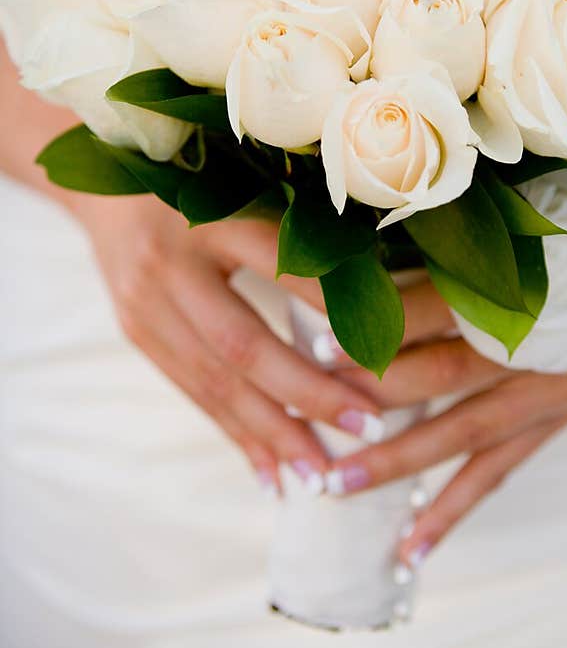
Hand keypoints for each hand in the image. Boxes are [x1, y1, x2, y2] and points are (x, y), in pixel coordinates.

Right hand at [72, 192, 387, 492]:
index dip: (333, 311)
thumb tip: (384, 279)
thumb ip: (305, 224)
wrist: (102, 178)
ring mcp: (145, 303)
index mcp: (210, 212)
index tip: (384, 352)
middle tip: (367, 426)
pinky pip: (193, 393)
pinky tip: (271, 473)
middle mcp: (172, 261)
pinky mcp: (136, 331)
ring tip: (321, 473)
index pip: (282, 267)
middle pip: (244, 344)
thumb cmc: (200, 174)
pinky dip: (236, 435)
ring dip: (273, 434)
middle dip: (308, 395)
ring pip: (215, 383)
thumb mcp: (249, 180)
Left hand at [311, 239, 566, 564]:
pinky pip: (497, 472)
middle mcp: (537, 344)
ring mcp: (550, 391)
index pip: (434, 307)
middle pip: (441, 374)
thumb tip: (354, 274)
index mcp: (524, 283)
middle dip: (367, 394)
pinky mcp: (555, 422)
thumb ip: (445, 254)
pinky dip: (452, 510)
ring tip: (334, 487)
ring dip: (396, 462)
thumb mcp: (518, 229)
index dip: (376, 325)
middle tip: (301, 409)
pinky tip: (410, 550)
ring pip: (461, 434)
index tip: (312, 340)